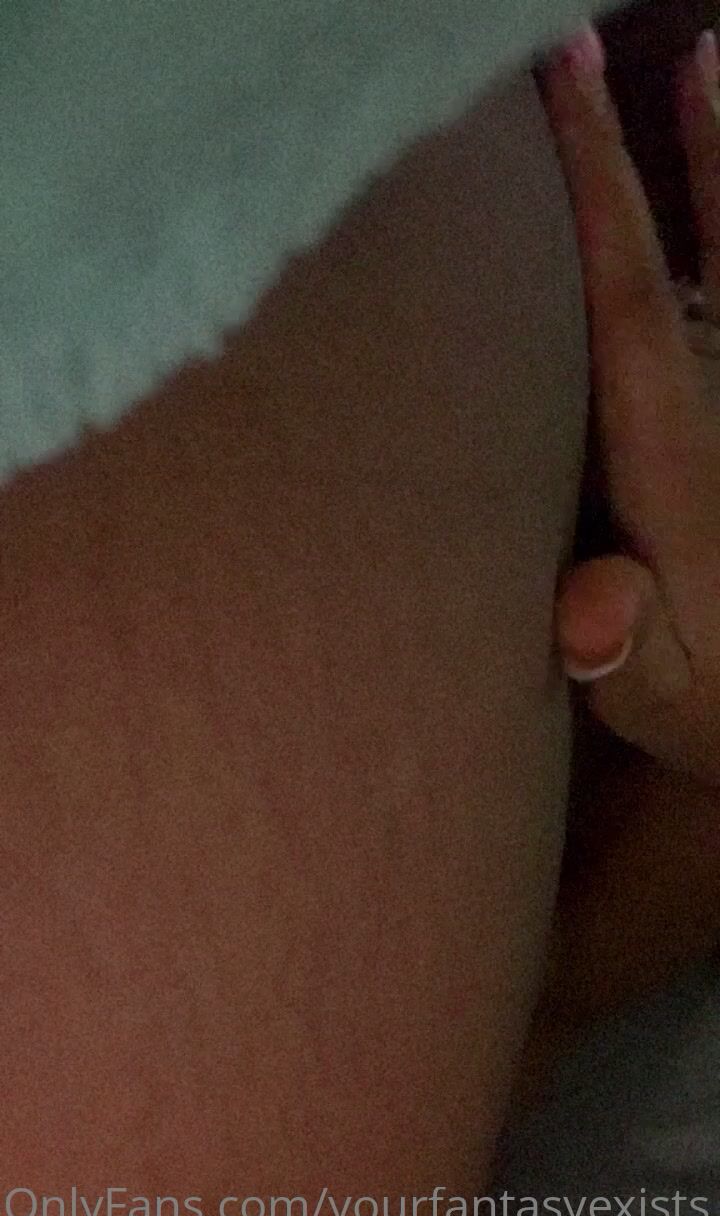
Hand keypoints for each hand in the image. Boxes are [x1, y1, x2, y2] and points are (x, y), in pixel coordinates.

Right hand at [545, 26, 719, 786]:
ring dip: (717, 159)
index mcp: (679, 455)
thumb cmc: (717, 700)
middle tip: (592, 45)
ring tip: (708, 58)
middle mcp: (718, 403)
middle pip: (683, 250)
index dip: (599, 188)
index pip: (632, 297)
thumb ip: (625, 658)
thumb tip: (595, 603)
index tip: (565, 86)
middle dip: (647, 148)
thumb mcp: (662, 705)